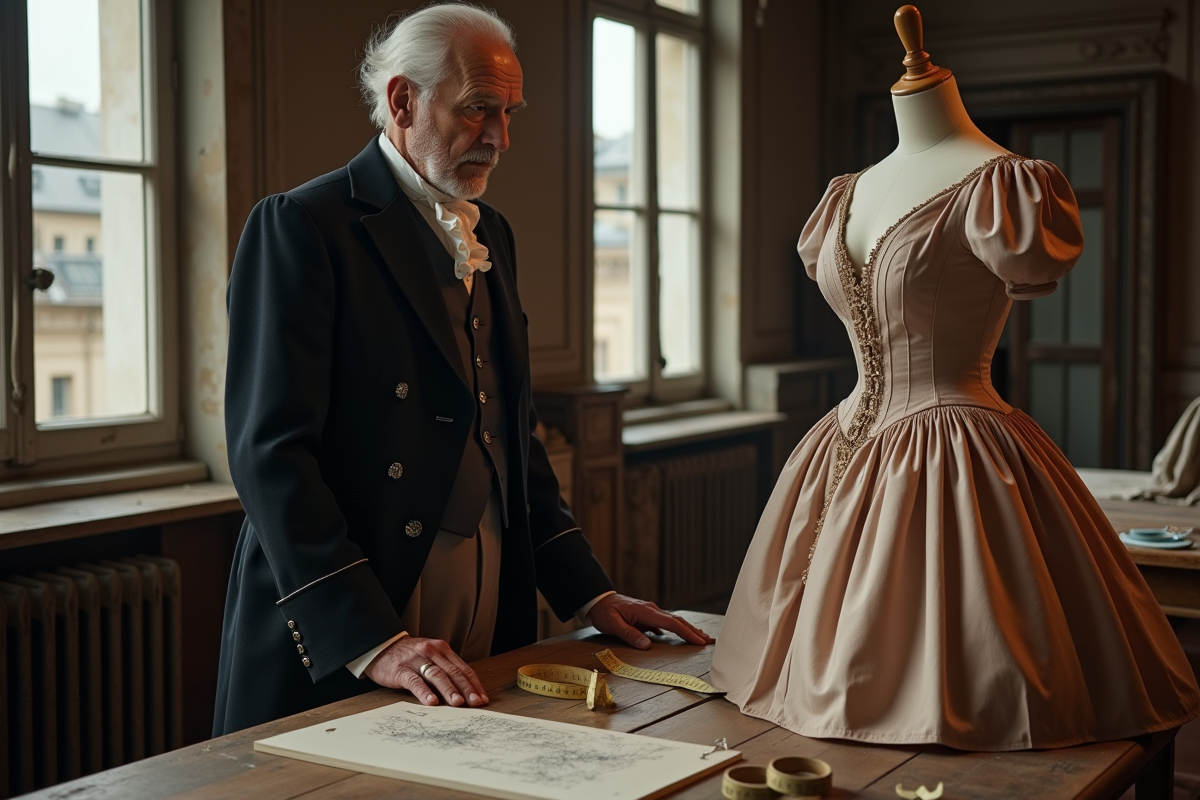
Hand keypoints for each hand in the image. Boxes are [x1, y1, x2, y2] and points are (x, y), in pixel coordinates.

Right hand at [364, 636, 488, 707]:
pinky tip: (431, 702)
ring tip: (458, 703)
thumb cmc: (410, 656)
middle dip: (467, 689)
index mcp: (442, 649)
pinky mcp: (401, 670)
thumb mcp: (431, 656)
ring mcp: (417, 660)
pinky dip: (424, 692)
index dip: (474, 684)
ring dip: (449, 690)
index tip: (483, 698)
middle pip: (454, 672)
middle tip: (476, 703)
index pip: (463, 668)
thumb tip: (465, 692)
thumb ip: (446, 669)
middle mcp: (432, 652)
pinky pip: (415, 681)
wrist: (382, 647)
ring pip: (437, 675)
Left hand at [587, 594, 715, 649]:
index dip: (687, 632)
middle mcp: (651, 610)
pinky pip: (666, 622)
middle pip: (677, 621)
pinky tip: (682, 634)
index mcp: (646, 612)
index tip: (699, 641)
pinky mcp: (647, 615)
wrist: (598, 600)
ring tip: (702, 638)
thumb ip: (630, 634)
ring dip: (688, 629)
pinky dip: (677, 628)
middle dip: (694, 631)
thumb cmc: (605, 612)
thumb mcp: (613, 625)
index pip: (671, 623)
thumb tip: (647, 645)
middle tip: (709, 641)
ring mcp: (650, 612)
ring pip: (673, 621)